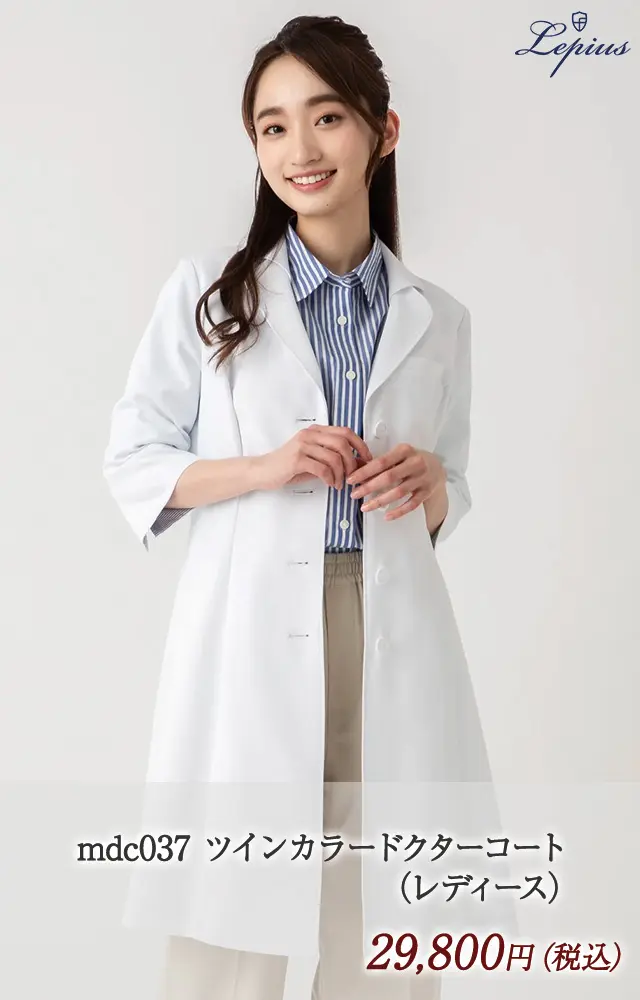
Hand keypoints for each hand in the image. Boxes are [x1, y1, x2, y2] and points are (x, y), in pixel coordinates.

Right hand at [257, 425, 372, 490]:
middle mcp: (309, 434)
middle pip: (342, 443)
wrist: (263, 471)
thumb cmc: (288, 466)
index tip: (367, 458)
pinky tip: (330, 483)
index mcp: (315, 431)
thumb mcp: (314, 460)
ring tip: (339, 483)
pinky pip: (322, 468)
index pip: (345, 432)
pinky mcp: (297, 459)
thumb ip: (334, 458)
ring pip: (334, 457)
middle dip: (352, 462)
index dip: (360, 445)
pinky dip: (330, 478)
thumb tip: (358, 463)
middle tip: (352, 476)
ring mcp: (303, 446)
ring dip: (341, 474)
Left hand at [347, 443, 445, 520]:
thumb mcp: (398, 454)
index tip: (352, 480)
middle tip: (354, 494)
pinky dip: (398, 511)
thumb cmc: (412, 460)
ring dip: (380, 501)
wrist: (437, 467)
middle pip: (389, 477)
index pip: (381, 462)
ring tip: (365, 507)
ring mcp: (422, 478)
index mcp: (405, 450)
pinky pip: (411, 505)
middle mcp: (415, 463)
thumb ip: (381, 462)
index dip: (365, 472)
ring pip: (398, 492)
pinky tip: (386, 516)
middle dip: (369, 487)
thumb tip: (356, 470)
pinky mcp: (427, 492)